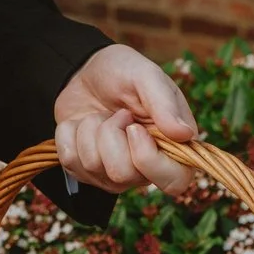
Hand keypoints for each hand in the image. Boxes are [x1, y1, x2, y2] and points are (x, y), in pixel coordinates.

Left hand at [53, 43, 199, 197]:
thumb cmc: (124, 72)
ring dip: (90, 130)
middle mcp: (144, 168)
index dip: (148, 159)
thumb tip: (184, 134)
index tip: (134, 128)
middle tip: (118, 113)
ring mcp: (113, 172)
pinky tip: (82, 123)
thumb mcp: (146, 76)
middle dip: (110, 134)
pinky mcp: (85, 170)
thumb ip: (165, 104)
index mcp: (172, 148)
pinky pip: (69, 161)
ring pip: (92, 167)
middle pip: (122, 175)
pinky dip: (69, 134)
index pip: (174, 182)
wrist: (87, 71)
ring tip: (101, 114)